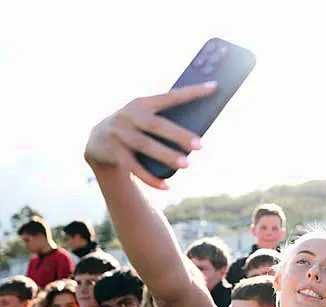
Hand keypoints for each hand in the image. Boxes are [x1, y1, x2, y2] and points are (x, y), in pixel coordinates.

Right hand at [84, 82, 215, 188]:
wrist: (96, 141)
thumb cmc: (133, 128)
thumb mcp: (145, 119)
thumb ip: (165, 121)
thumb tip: (196, 139)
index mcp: (142, 102)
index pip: (170, 96)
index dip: (192, 92)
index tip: (214, 87)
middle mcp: (128, 115)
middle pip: (157, 125)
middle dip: (179, 135)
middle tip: (200, 146)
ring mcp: (118, 133)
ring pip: (145, 146)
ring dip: (167, 156)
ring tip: (186, 165)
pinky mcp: (112, 152)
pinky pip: (133, 167)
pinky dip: (151, 178)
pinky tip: (167, 186)